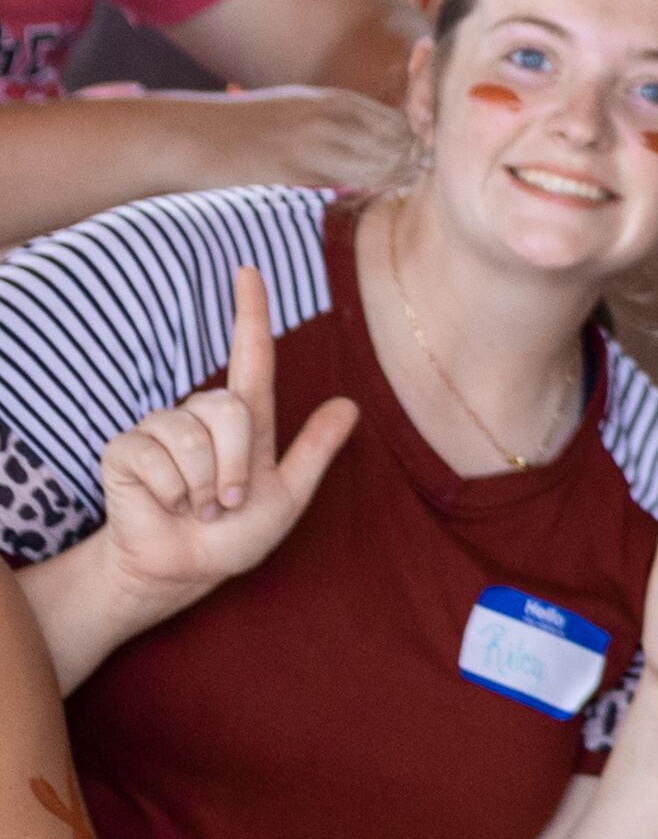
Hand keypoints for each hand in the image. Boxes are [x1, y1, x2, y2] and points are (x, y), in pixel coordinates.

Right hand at [93, 268, 357, 616]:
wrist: (183, 569)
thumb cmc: (234, 535)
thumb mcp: (287, 496)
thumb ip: (315, 452)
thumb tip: (351, 405)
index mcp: (245, 419)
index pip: (251, 355)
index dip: (250, 312)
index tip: (248, 269)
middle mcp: (202, 415)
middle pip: (230, 410)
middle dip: (233, 466)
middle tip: (225, 502)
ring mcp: (160, 429)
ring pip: (193, 437)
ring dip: (202, 485)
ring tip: (195, 506)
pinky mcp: (125, 449)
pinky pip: (156, 457)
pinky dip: (170, 491)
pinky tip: (164, 503)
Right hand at [208, 86, 414, 195]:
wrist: (183, 137)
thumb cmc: (236, 131)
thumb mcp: (292, 113)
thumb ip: (332, 129)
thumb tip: (364, 165)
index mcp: (333, 100)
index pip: (399, 123)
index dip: (410, 149)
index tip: (402, 171)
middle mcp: (331, 116)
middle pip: (401, 143)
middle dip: (408, 167)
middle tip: (399, 189)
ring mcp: (315, 141)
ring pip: (383, 164)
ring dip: (389, 183)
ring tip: (374, 197)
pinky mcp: (295, 170)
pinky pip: (349, 185)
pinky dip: (361, 195)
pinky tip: (351, 202)